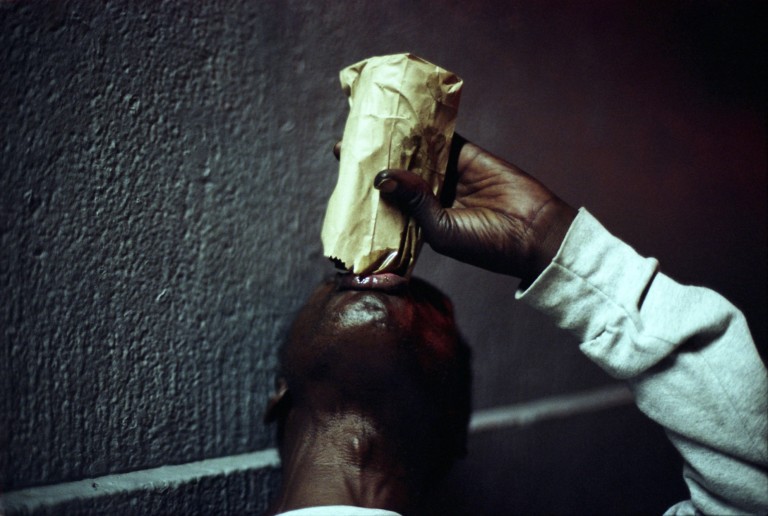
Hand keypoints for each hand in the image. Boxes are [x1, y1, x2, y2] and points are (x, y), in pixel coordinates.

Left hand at [362, 135, 576, 284]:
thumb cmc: (487, 245)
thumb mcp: (442, 230)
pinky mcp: (467, 155)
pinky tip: (406, 113)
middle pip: (397, 173)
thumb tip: (382, 176)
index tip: (344, 173)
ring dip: (397, 140)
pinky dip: (426, 125)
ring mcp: (448, 175)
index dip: (367, 188)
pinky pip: (443, 137)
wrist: (535, 234)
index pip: (387, 202)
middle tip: (349, 141)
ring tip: (371, 123)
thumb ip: (414, 203)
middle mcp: (430, 197)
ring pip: (416, 152)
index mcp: (419, 222)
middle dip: (376, 159)